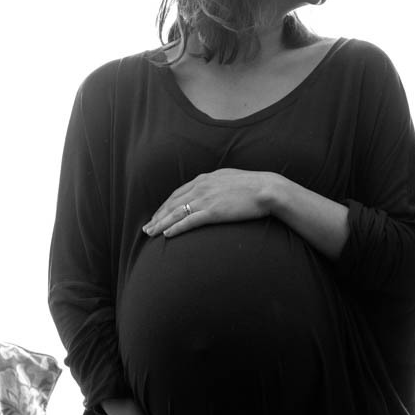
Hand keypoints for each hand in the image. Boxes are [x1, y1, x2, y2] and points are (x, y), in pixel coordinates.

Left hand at [143, 169, 285, 237]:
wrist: (267, 189)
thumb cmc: (254, 186)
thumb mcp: (231, 179)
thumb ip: (218, 184)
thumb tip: (214, 191)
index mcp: (205, 179)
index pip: (178, 193)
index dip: (165, 205)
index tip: (157, 215)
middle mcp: (201, 187)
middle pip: (172, 203)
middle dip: (158, 216)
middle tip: (147, 228)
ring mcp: (206, 199)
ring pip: (176, 212)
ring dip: (161, 223)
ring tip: (151, 233)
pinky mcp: (213, 211)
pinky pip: (189, 221)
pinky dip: (176, 228)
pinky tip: (167, 234)